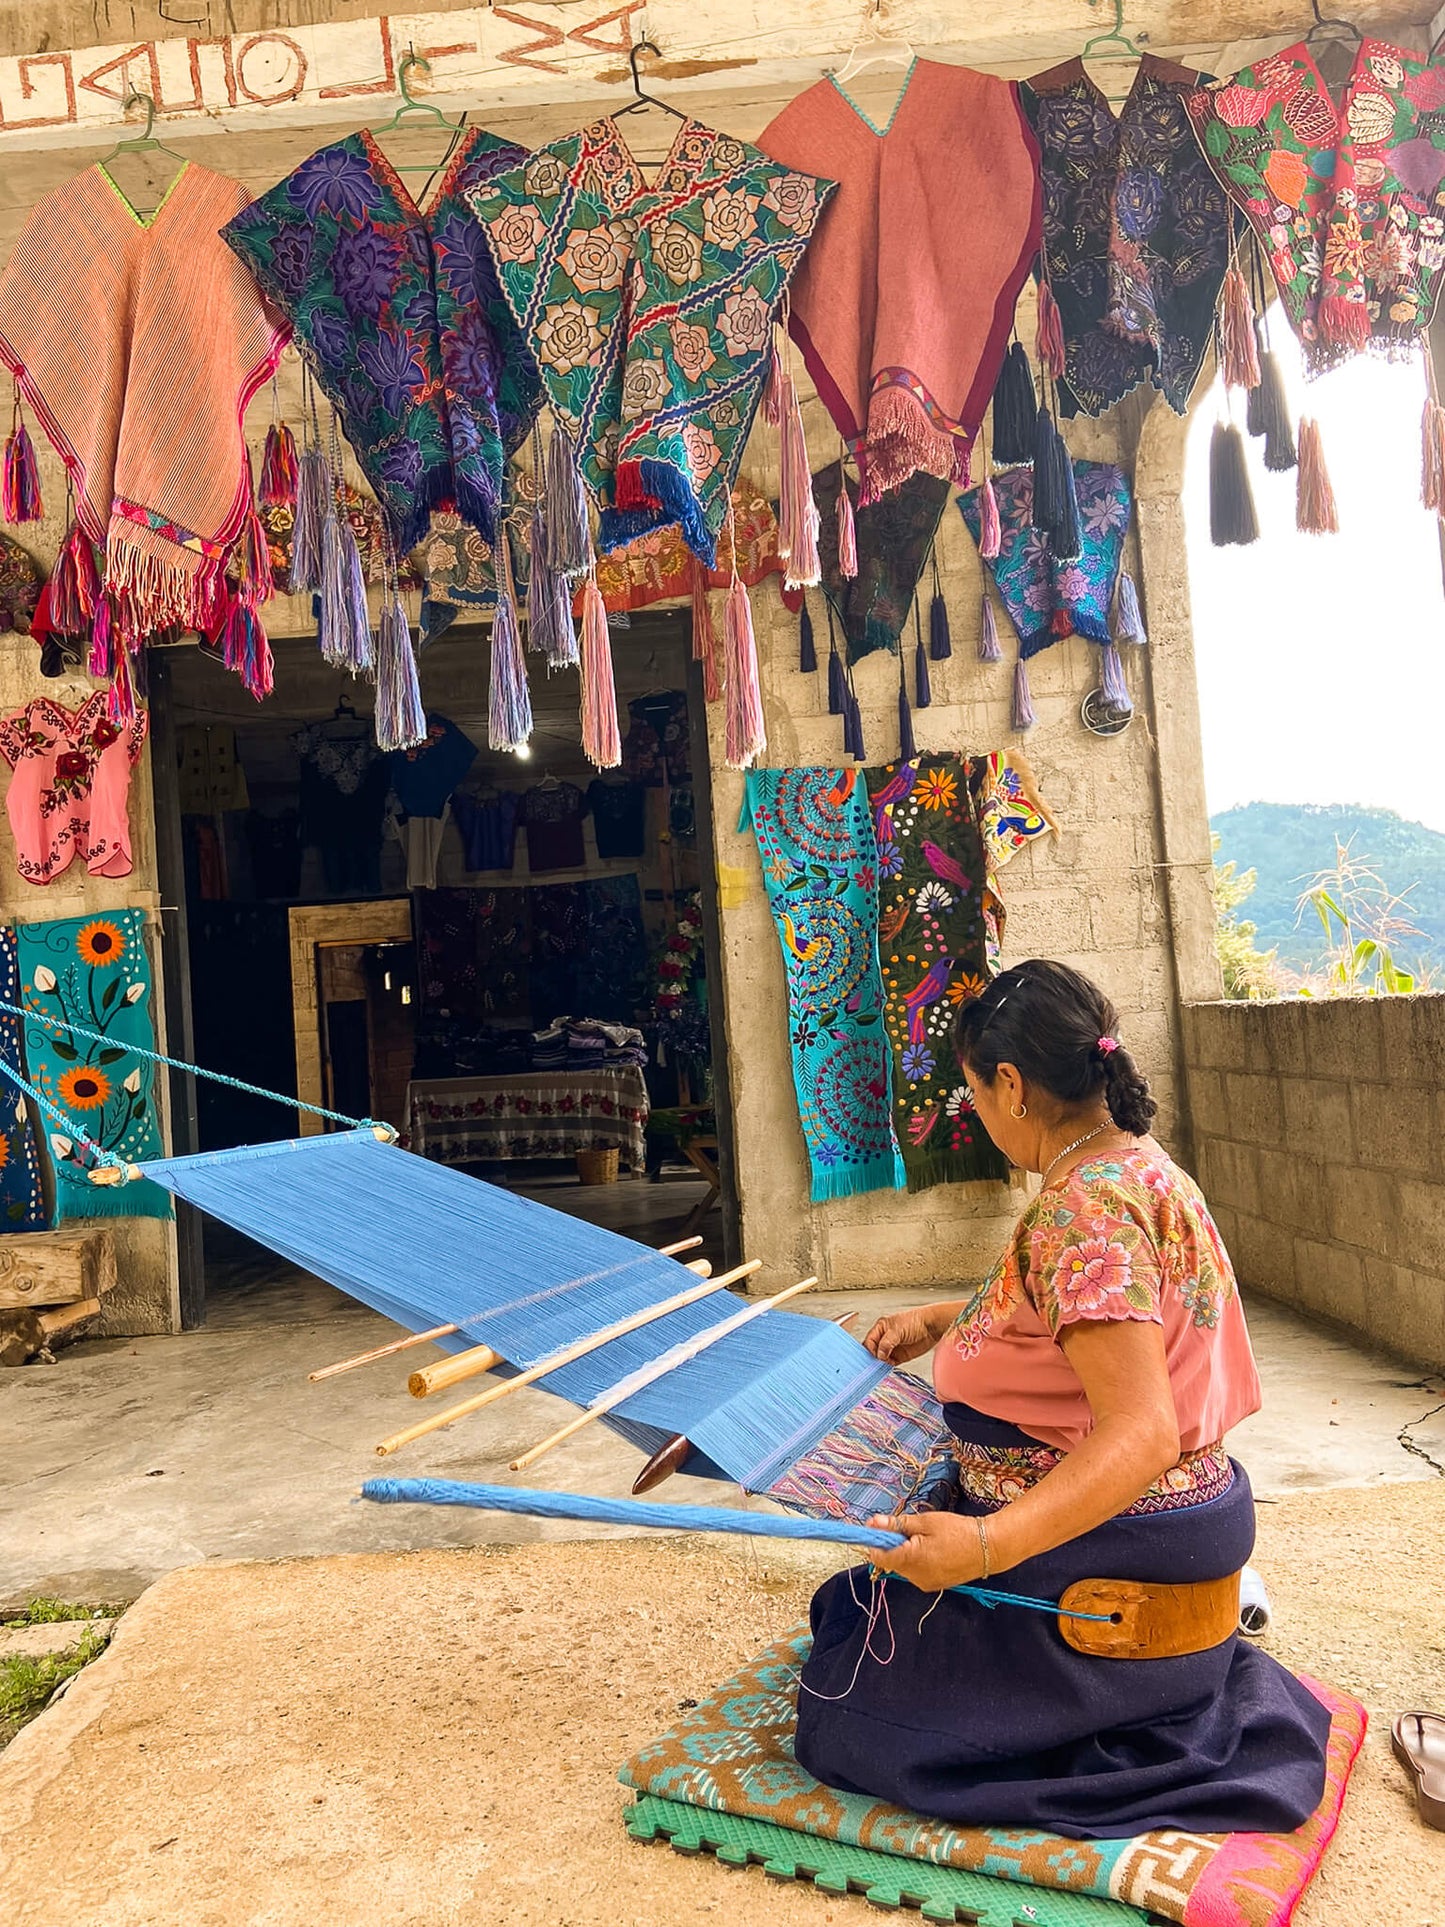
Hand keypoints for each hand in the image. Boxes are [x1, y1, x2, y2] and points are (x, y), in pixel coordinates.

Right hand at [862, 1305, 944, 1364]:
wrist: (932, 1327)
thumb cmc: (915, 1321)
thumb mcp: (897, 1330)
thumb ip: (886, 1343)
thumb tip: (879, 1355)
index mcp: (881, 1328)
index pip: (869, 1341)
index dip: (868, 1350)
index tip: (870, 1358)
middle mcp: (885, 1338)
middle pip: (873, 1350)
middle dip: (872, 1358)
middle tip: (872, 1365)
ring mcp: (892, 1348)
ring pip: (880, 1358)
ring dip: (879, 1364)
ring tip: (880, 1368)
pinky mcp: (899, 1356)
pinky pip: (889, 1363)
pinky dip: (887, 1367)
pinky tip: (887, 1368)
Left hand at [864, 1510, 987, 1591]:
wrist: (988, 1548)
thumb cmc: (957, 1530)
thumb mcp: (925, 1521)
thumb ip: (897, 1524)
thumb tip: (873, 1523)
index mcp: (911, 1560)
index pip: (878, 1556)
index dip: (875, 1541)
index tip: (879, 1526)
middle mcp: (915, 1577)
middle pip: (890, 1561)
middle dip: (893, 1544)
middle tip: (910, 1528)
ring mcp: (924, 1583)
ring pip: (902, 1566)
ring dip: (905, 1552)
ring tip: (927, 1539)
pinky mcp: (933, 1585)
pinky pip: (915, 1572)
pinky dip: (917, 1560)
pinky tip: (933, 1550)